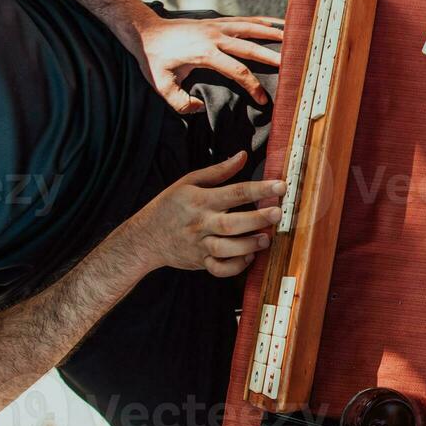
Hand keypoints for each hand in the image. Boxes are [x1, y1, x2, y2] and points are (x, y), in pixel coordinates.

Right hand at [122, 152, 282, 276]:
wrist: (145, 237)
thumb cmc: (169, 206)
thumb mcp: (188, 182)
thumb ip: (218, 171)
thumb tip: (243, 156)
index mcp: (201, 200)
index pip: (234, 192)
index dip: (259, 189)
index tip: (281, 185)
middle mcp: (202, 223)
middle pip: (232, 223)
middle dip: (257, 219)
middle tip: (278, 213)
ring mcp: (201, 245)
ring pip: (227, 249)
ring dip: (249, 245)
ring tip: (266, 239)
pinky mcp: (201, 261)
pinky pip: (220, 269)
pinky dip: (235, 266)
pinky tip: (248, 257)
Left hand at [132, 10, 283, 112]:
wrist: (144, 31)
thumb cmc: (153, 59)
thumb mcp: (159, 85)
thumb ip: (179, 101)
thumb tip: (199, 108)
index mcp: (204, 53)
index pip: (237, 71)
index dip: (252, 86)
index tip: (263, 100)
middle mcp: (214, 36)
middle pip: (250, 47)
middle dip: (273, 57)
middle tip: (293, 65)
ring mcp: (216, 26)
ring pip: (251, 28)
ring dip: (273, 32)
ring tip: (294, 38)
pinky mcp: (216, 21)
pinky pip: (244, 20)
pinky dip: (262, 20)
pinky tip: (278, 22)